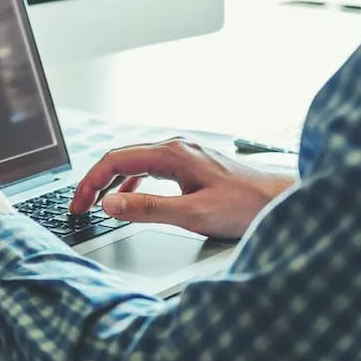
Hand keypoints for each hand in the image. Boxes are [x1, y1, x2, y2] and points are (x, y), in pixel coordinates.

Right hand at [70, 139, 295, 239]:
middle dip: (95, 182)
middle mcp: (175, 147)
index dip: (91, 183)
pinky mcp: (190, 164)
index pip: (115, 161)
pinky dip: (131, 183)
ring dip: (112, 183)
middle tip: (80, 207)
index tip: (79, 204)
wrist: (281, 201)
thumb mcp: (192, 214)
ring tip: (98, 205)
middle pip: (121, 159)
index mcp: (171, 154)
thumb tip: (110, 205)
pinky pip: (150, 168)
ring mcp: (183, 154)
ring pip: (134, 163)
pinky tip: (130, 200)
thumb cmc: (245, 206)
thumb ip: (148, 209)